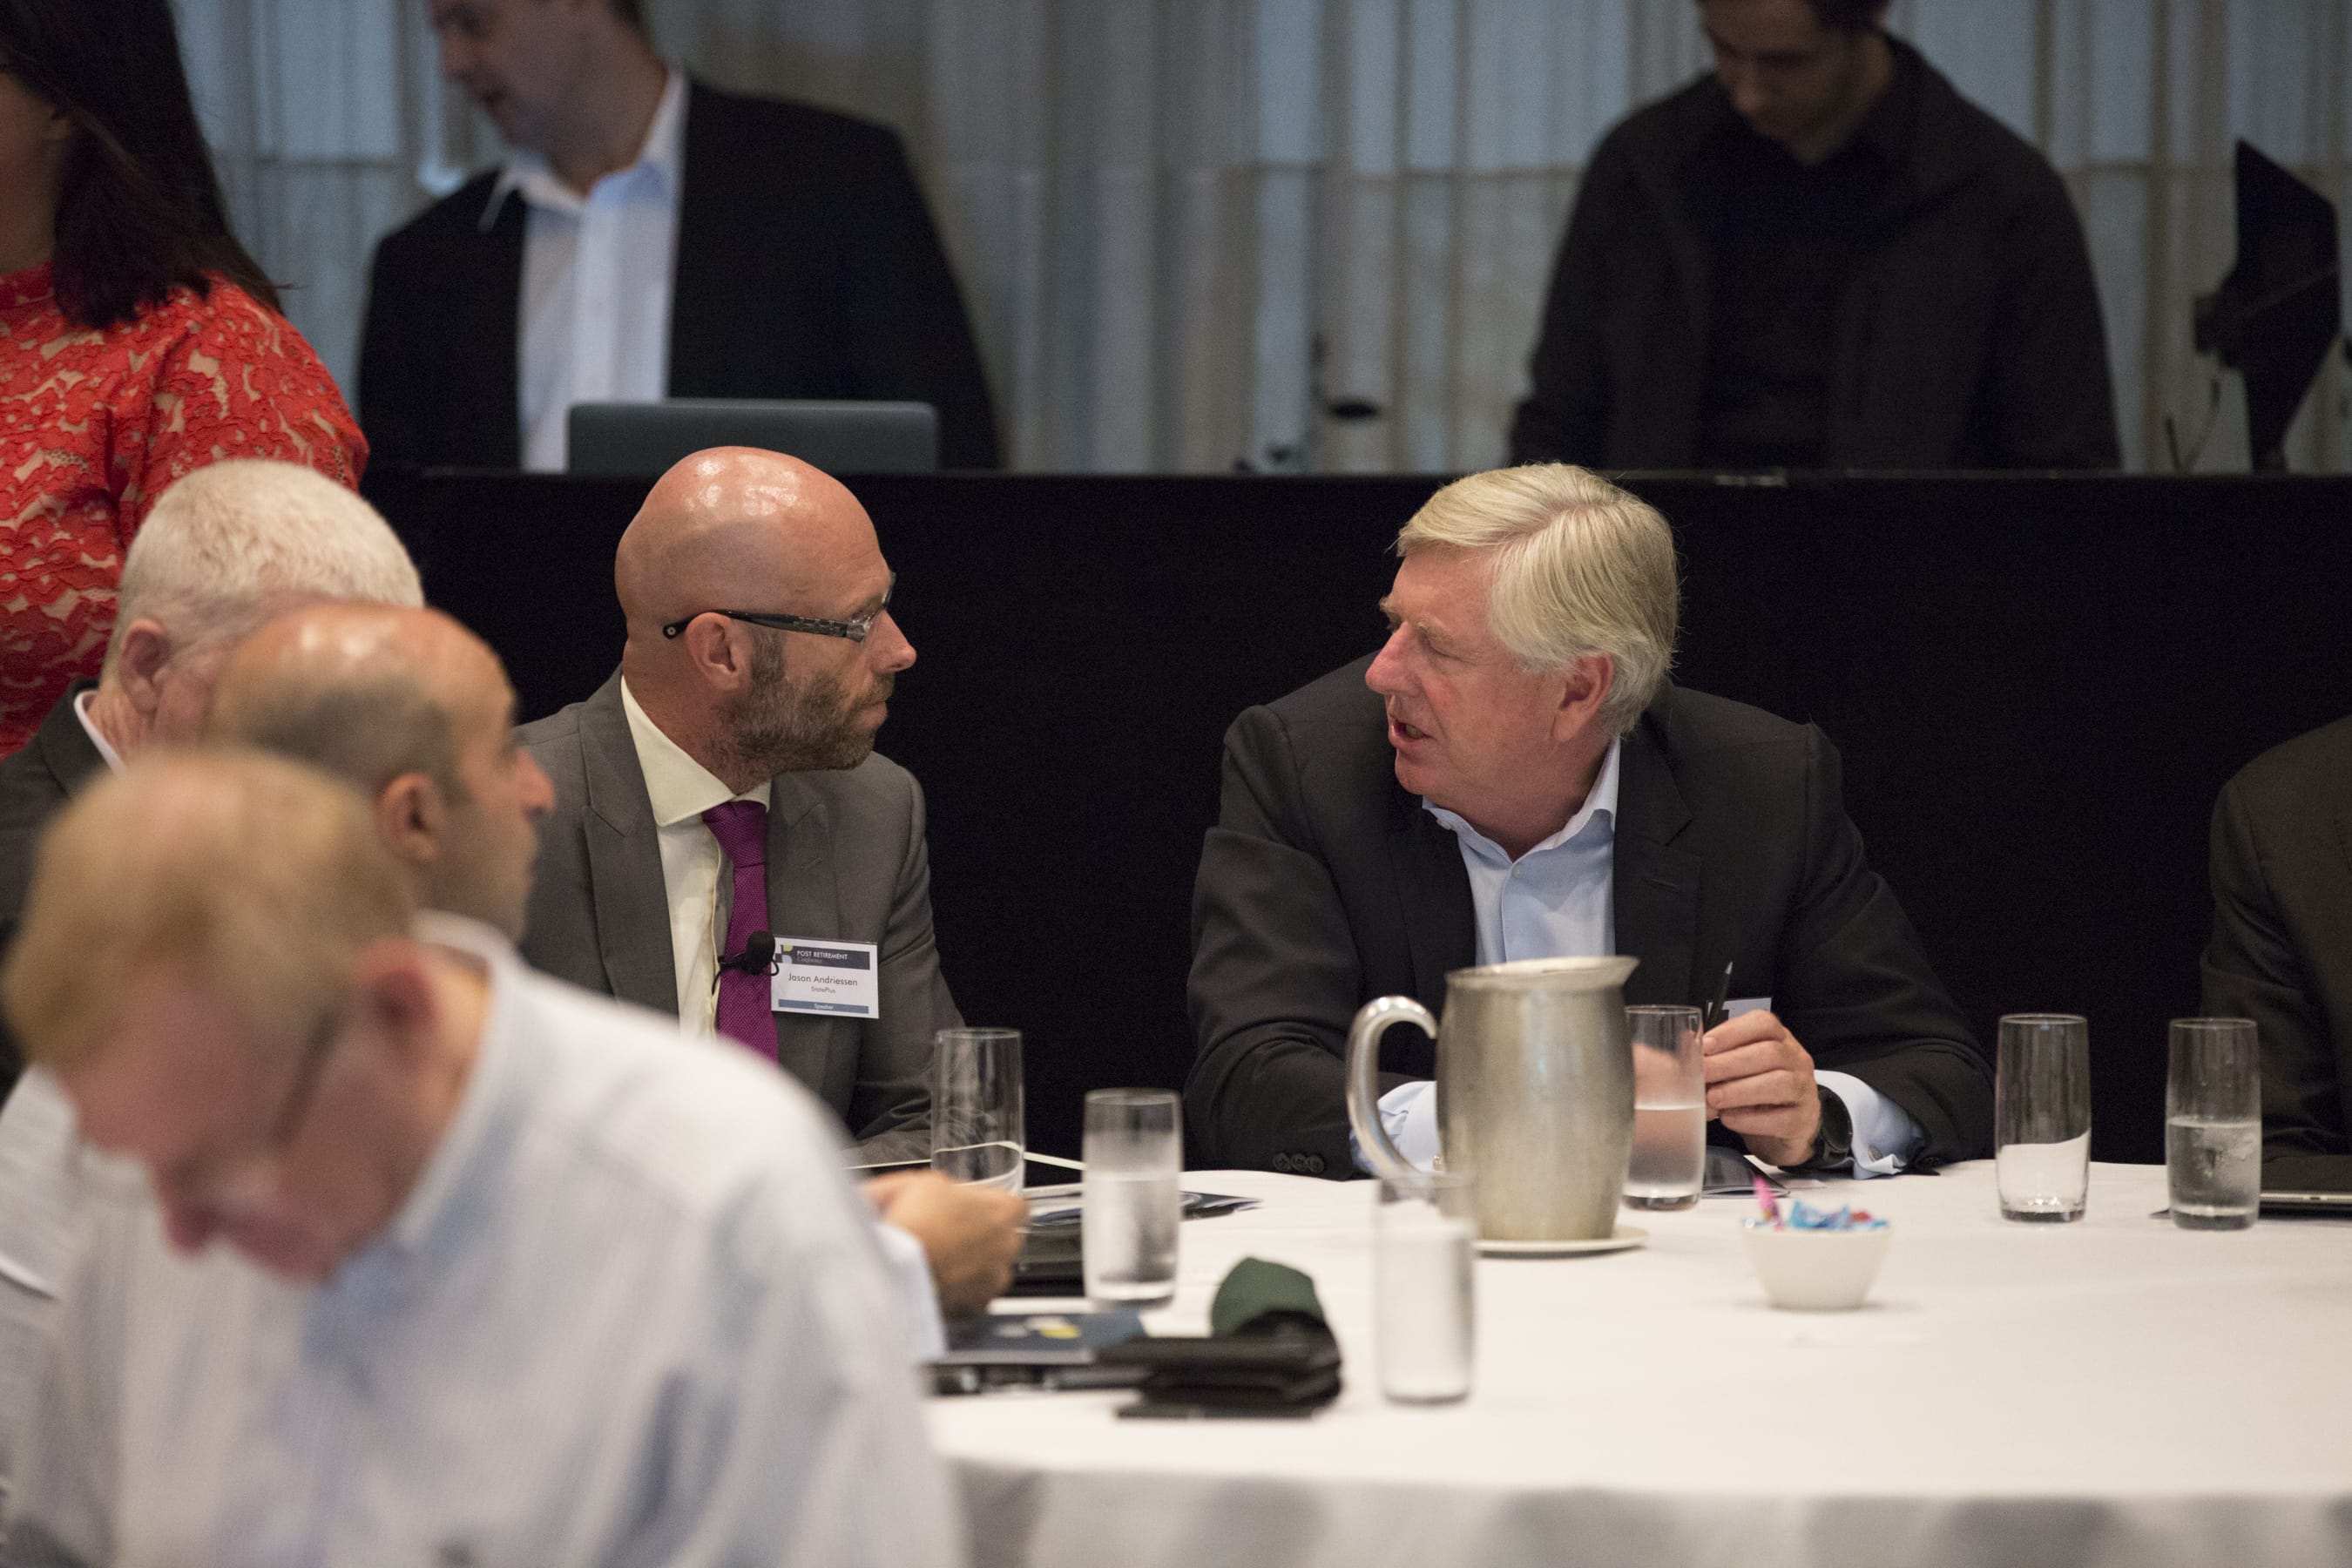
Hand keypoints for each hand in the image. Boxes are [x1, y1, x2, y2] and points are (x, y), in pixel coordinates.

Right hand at [863, 1171, 1027, 1316]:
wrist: (895, 1270)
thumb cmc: (913, 1224)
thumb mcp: (926, 1182)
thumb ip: (947, 1187)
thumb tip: (939, 1190)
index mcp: (1002, 1212)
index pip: (1016, 1206)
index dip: (992, 1206)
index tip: (976, 1207)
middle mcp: (1006, 1247)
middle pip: (1005, 1238)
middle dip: (982, 1235)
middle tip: (950, 1232)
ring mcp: (994, 1279)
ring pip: (991, 1269)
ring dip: (973, 1264)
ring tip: (941, 1258)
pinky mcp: (977, 1306)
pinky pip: (974, 1294)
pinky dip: (960, 1290)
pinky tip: (938, 1278)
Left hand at [1701, 1009, 1819, 1167]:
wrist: (1784, 1128)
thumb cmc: (1756, 1090)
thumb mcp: (1737, 1067)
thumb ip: (1716, 1054)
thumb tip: (1687, 1042)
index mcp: (1779, 1039)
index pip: (1763, 1023)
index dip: (1732, 1032)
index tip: (1705, 1045)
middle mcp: (1796, 1060)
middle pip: (1769, 1053)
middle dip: (1730, 1063)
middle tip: (1703, 1075)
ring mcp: (1804, 1089)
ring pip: (1779, 1083)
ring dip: (1740, 1090)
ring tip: (1713, 1099)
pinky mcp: (1802, 1120)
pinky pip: (1781, 1118)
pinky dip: (1751, 1119)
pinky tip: (1729, 1118)